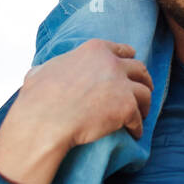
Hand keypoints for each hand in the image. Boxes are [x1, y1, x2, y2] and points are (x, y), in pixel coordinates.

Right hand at [0, 40, 152, 183]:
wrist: (44, 121)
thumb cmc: (38, 98)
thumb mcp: (41, 71)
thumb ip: (52, 67)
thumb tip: (41, 70)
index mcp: (95, 50)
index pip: (123, 51)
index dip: (129, 60)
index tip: (131, 68)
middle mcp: (113, 64)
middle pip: (140, 70)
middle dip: (144, 80)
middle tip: (143, 91)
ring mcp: (122, 86)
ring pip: (145, 93)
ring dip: (144, 105)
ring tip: (141, 115)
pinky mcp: (127, 108)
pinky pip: (138, 119)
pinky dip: (138, 127)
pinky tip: (134, 133)